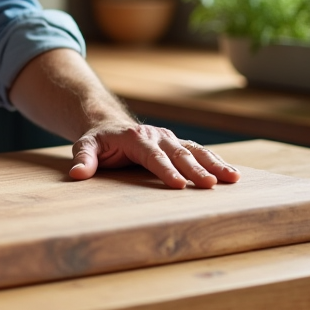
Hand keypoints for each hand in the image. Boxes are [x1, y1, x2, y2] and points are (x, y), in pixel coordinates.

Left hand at [68, 122, 241, 188]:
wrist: (109, 125)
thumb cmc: (97, 141)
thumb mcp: (85, 146)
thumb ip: (83, 159)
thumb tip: (77, 175)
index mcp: (136, 138)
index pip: (152, 156)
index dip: (164, 169)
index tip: (177, 184)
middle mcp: (157, 136)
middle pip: (178, 154)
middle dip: (195, 169)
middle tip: (210, 184)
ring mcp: (170, 139)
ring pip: (194, 151)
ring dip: (213, 164)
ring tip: (232, 178)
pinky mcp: (178, 144)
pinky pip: (199, 152)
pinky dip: (216, 161)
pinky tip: (233, 175)